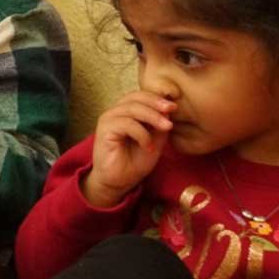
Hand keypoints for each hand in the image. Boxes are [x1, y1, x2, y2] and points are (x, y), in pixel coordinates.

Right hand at [84, 89, 174, 206]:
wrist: (119, 182)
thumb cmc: (135, 161)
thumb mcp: (155, 140)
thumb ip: (160, 125)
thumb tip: (169, 109)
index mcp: (126, 111)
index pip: (141, 95)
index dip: (157, 98)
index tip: (174, 106)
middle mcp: (115, 112)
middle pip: (136, 97)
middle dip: (156, 103)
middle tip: (171, 110)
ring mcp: (108, 120)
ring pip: (132, 108)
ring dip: (152, 117)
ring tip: (167, 128)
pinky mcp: (104, 130)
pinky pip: (126, 124)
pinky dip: (142, 134)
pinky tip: (148, 146)